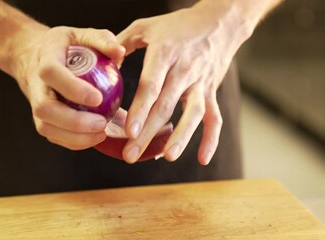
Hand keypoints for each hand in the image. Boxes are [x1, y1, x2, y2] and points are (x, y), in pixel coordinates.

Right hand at [13, 26, 124, 149]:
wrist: (38, 56)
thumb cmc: (68, 46)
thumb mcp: (84, 34)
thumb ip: (103, 40)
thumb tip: (120, 52)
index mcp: (46, 58)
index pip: (51, 73)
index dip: (72, 88)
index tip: (98, 98)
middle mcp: (36, 84)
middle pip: (44, 108)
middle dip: (74, 121)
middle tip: (102, 123)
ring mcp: (37, 103)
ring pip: (46, 127)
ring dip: (75, 137)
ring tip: (102, 134)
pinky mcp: (43, 119)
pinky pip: (54, 136)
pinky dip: (74, 142)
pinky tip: (96, 138)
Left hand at [117, 3, 251, 164]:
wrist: (218, 22)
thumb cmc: (179, 25)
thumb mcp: (147, 26)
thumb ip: (122, 43)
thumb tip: (106, 65)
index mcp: (165, 53)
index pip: (151, 85)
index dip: (140, 109)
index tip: (129, 131)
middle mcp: (184, 70)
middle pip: (166, 105)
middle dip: (149, 132)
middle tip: (132, 154)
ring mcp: (200, 83)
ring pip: (193, 114)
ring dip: (182, 137)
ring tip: (168, 157)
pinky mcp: (211, 91)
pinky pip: (215, 118)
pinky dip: (211, 139)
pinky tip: (203, 159)